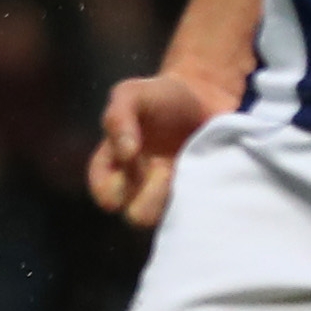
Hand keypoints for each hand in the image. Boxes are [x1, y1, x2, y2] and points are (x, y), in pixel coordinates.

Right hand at [87, 70, 231, 228]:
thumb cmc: (162, 95)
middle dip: (147, 197)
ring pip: (165, 216)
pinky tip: (201, 173)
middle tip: (164, 169)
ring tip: (182, 168)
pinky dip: (197, 198)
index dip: (110, 189)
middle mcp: (140, 183)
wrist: (207, 97)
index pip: (103, 190)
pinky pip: (193, 210)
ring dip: (173, 197)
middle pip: (134, 212)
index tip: (128, 166)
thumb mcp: (132, 94)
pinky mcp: (197, 194)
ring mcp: (169, 191)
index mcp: (115, 162)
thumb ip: (118, 118)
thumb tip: (125, 154)